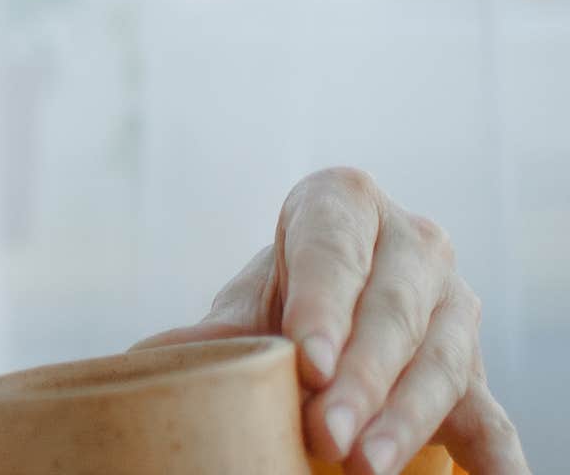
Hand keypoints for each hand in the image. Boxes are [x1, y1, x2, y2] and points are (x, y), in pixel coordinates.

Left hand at [131, 167, 528, 474]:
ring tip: (363, 465)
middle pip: (391, 314)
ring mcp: (453, 303)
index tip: (308, 361)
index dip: (322, 305)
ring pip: (438, 363)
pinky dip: (498, 460)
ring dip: (403, 420)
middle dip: (359, 380)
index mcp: (344, 203)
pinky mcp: (476, 366)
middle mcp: (413, 242)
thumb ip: (220, 327)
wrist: (343, 298)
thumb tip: (153, 356)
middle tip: (326, 432)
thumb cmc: (287, 288)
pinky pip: (492, 418)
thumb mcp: (253, 296)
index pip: (332, 250)